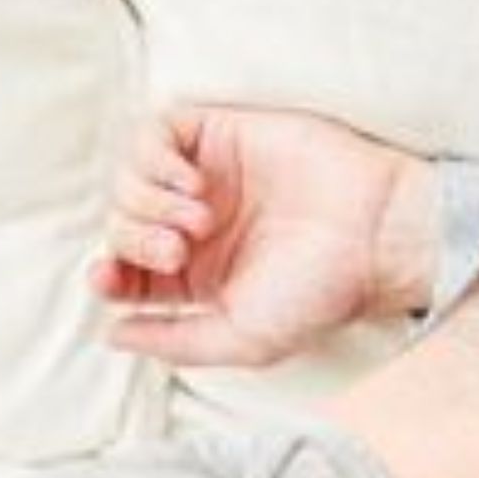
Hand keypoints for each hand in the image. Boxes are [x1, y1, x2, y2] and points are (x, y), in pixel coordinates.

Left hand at [89, 106, 436, 366]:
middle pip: (120, 225)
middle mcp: (197, 229)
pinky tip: (193, 184)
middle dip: (135, 240)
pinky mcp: (218, 135)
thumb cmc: (320, 294)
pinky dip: (156, 158)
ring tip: (199, 219)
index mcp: (201, 279)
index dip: (106, 274)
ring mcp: (206, 179)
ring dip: (148, 202)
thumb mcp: (245, 340)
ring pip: (128, 179)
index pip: (126, 273)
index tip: (109, 278)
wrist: (371, 235)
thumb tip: (111, 335)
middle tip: (179, 251)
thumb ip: (176, 343)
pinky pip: (153, 134)